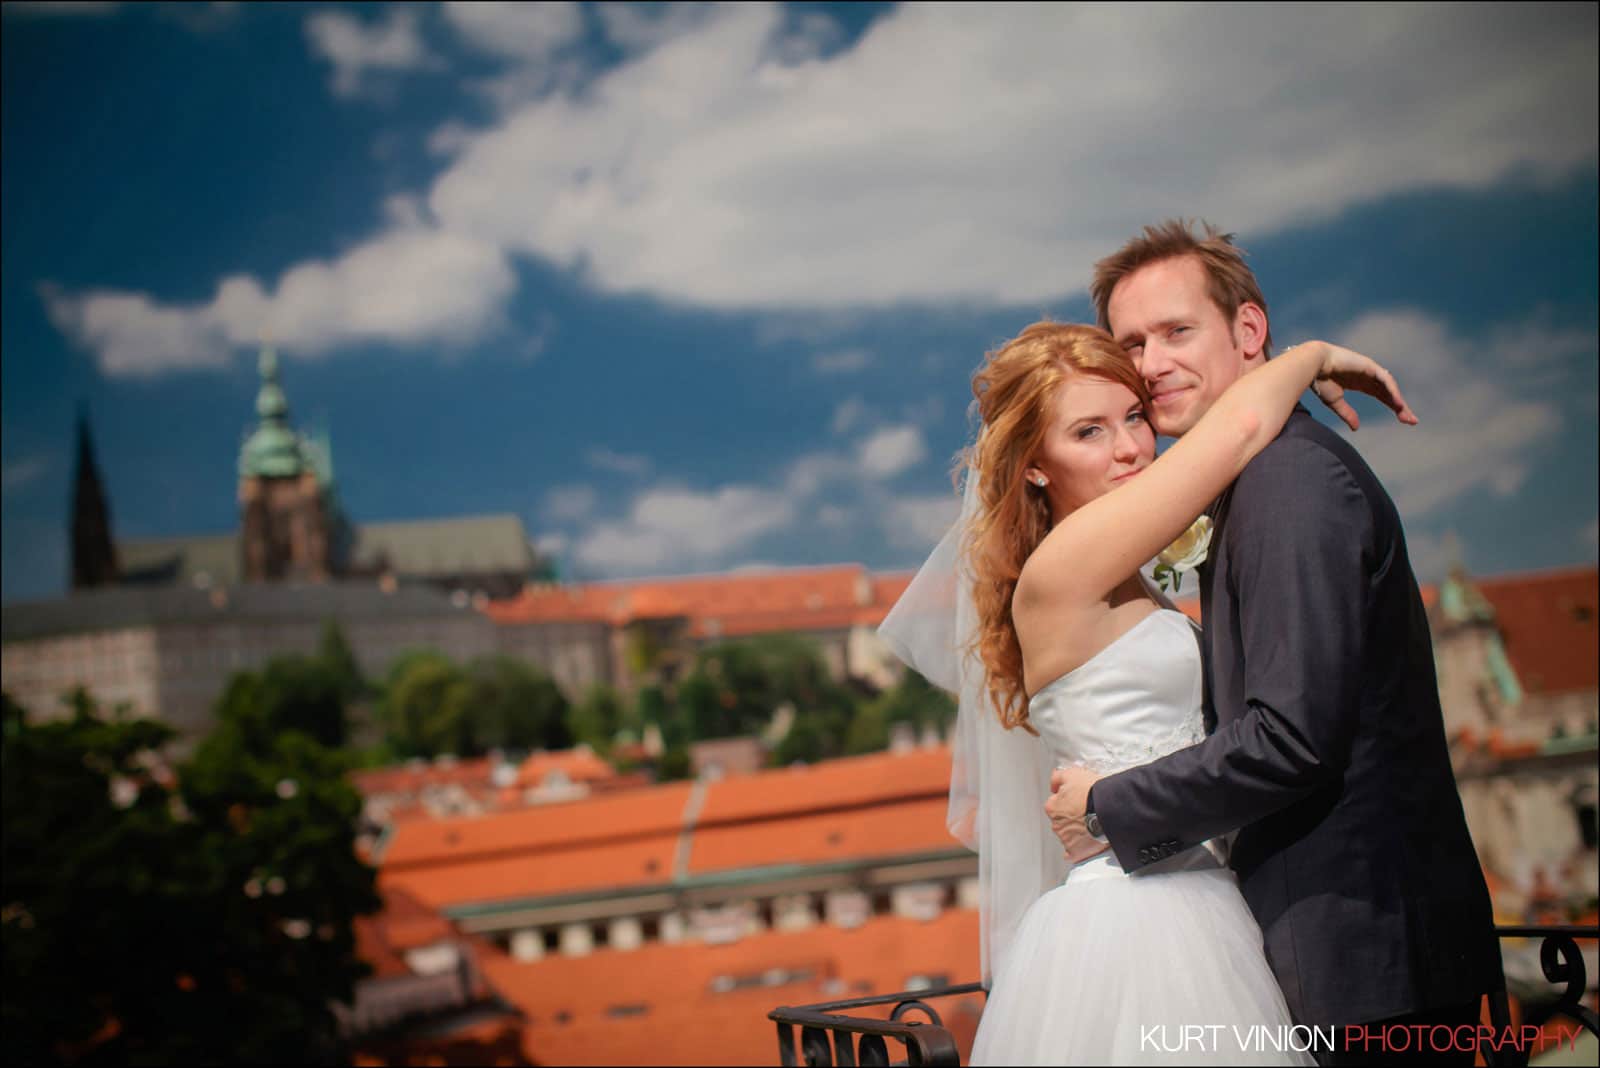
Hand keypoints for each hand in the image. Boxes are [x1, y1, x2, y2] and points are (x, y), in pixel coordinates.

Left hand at [1046, 765, 1108, 863]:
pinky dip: (1078, 850)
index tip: (1078, 800)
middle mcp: (1056, 825)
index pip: (1055, 804)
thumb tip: (1053, 784)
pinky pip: (1073, 854)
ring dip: (1076, 832)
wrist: (1110, 809)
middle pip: (1061, 821)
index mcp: (1052, 808)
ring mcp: (1066, 840)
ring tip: (1092, 825)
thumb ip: (1057, 778)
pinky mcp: (1078, 852)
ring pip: (1068, 836)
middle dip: (1071, 817)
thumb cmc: (1092, 791)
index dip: (1068, 800)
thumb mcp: (1072, 774)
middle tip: (1087, 811)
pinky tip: (1085, 844)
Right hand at [1293, 341, 1418, 430]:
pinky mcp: (1369, 366)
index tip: (1404, 420)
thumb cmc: (1319, 380)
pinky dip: (1392, 391)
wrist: (1312, 365)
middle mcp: (1368, 376)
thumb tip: (1357, 428)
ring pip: (1390, 387)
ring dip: (1399, 401)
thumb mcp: (1335, 402)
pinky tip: (1398, 403)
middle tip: (1411, 421)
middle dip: (1400, 407)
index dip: (1393, 407)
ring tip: (1406, 415)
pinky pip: (1385, 380)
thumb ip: (1347, 413)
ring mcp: (1370, 370)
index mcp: (1360, 383)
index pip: (1382, 396)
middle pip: (1389, 393)